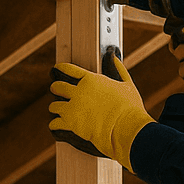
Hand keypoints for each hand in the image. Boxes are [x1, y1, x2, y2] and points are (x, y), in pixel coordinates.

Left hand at [48, 51, 152, 171]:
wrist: (128, 129)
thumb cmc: (130, 108)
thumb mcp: (127, 85)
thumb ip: (118, 68)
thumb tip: (113, 54)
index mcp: (91, 80)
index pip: (68, 69)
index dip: (60, 68)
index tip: (57, 69)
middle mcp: (79, 91)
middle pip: (56, 86)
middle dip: (56, 89)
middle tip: (58, 92)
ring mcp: (72, 108)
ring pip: (53, 106)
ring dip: (57, 109)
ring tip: (61, 113)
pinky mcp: (70, 124)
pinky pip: (54, 123)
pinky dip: (56, 125)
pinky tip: (60, 126)